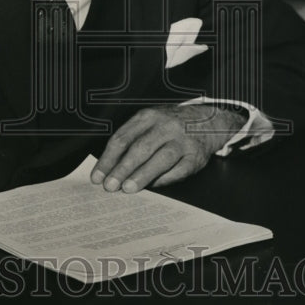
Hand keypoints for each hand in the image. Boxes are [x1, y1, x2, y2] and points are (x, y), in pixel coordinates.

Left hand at [90, 104, 246, 192]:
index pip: (122, 139)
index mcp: (148, 116)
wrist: (207, 121)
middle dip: (122, 169)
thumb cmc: (169, 126)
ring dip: (142, 175)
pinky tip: (152, 187)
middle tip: (110, 185)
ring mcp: (182, 141)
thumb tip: (110, 169)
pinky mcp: (195, 156)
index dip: (108, 159)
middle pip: (140, 148)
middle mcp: (165, 126)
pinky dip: (164, 180)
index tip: (98, 176)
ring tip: (128, 188)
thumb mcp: (150, 123)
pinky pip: (178, 170)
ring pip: (160, 159)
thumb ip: (132, 140)